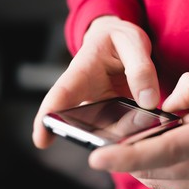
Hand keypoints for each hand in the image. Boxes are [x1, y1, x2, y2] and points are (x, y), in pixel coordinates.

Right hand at [33, 16, 159, 148]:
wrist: (122, 41)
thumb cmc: (120, 39)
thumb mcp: (133, 43)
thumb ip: (140, 68)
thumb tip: (148, 102)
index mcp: (83, 70)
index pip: (62, 93)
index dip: (48, 117)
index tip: (41, 140)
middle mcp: (87, 92)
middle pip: (79, 119)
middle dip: (88, 137)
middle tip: (103, 149)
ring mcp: (100, 105)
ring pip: (103, 127)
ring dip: (116, 137)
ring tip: (131, 141)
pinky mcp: (115, 112)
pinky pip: (121, 126)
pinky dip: (131, 132)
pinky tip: (145, 135)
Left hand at [89, 73, 188, 188]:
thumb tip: (166, 104)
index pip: (158, 153)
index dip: (123, 157)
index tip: (96, 158)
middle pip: (152, 169)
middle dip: (132, 154)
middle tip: (133, 136)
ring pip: (160, 183)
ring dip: (146, 165)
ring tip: (160, 143)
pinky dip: (162, 176)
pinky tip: (169, 160)